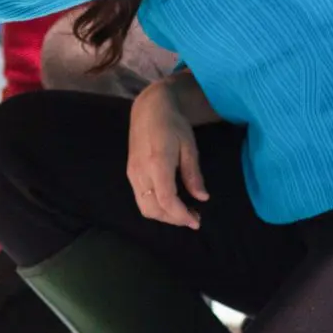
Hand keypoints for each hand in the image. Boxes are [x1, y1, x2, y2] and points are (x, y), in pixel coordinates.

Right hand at [127, 79, 208, 227]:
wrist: (149, 110)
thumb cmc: (173, 125)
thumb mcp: (189, 147)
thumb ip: (193, 174)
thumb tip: (202, 198)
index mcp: (157, 164)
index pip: (166, 200)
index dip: (181, 215)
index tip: (196, 222)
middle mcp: (141, 172)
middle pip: (152, 209)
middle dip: (173, 219)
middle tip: (193, 217)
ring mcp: (133, 173)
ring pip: (144, 207)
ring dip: (163, 215)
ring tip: (182, 211)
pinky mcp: (130, 173)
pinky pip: (140, 198)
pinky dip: (155, 206)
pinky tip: (170, 201)